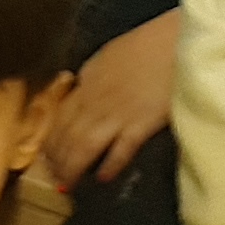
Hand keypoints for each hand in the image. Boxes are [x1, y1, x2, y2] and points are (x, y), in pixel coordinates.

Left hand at [42, 11, 177, 188]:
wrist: (178, 40)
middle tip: (53, 177)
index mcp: (88, 82)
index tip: (46, 154)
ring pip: (85, 146)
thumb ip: (94, 77)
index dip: (52, 138)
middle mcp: (96, 100)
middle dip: (58, 159)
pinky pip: (120, 150)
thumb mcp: (110, 55)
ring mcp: (118, 114)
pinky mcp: (142, 124)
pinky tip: (103, 177)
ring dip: (74, 167)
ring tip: (68, 184)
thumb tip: (82, 90)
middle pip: (69, 135)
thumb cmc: (148, 43)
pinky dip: (110, 165)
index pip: (60, 117)